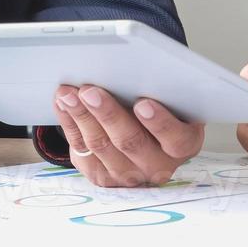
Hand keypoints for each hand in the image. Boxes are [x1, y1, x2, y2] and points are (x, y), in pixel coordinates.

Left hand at [53, 85, 204, 186]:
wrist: (147, 136)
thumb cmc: (163, 109)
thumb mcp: (172, 102)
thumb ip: (160, 91)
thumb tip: (131, 71)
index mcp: (183, 144)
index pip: (176, 139)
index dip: (160, 123)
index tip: (142, 104)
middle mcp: (158, 165)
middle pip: (131, 142)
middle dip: (108, 114)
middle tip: (90, 91)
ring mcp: (128, 174)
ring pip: (101, 145)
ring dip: (82, 116)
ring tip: (69, 94)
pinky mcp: (102, 177)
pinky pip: (82, 150)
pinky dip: (70, 124)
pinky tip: (63, 104)